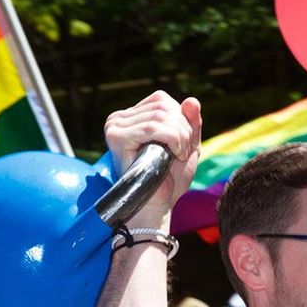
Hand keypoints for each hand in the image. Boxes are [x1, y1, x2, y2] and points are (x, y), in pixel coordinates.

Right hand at [103, 91, 201, 226]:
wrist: (157, 206)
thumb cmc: (169, 180)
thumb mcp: (187, 145)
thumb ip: (191, 122)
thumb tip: (192, 100)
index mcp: (130, 117)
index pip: (161, 100)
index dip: (180, 119)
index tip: (182, 145)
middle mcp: (118, 119)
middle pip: (163, 106)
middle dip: (182, 128)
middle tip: (182, 152)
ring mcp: (115, 127)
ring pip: (161, 116)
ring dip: (180, 136)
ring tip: (178, 156)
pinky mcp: (117, 137)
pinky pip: (153, 128)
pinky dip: (172, 140)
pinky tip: (174, 156)